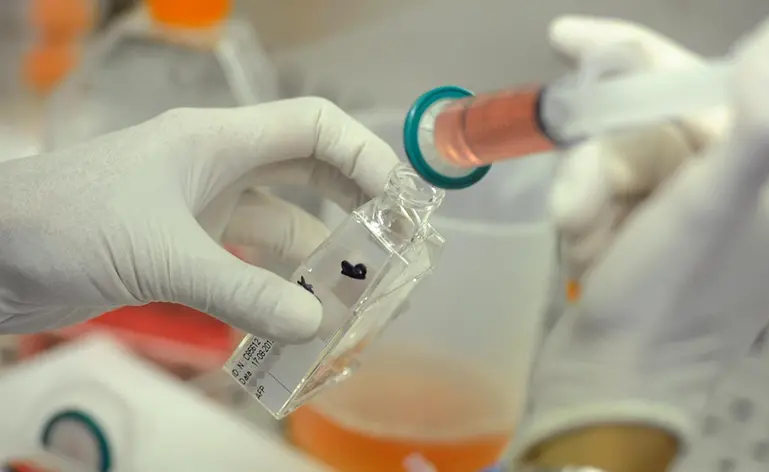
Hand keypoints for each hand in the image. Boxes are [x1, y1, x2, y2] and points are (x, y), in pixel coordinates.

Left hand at [0, 97, 398, 341]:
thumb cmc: (63, 224)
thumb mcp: (160, 255)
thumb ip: (240, 291)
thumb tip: (312, 325)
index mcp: (217, 143)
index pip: (313, 126)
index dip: (365, 156)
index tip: (399, 203)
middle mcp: (216, 170)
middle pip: (308, 176)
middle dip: (354, 211)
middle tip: (393, 252)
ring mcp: (200, 211)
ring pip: (279, 229)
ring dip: (314, 263)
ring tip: (350, 301)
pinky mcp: (181, 250)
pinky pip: (246, 266)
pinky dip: (272, 291)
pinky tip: (291, 320)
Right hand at [512, 8, 768, 459]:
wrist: (606, 398)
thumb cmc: (656, 304)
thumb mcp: (707, 210)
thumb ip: (760, 122)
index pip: (700, 94)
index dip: (632, 63)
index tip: (564, 38)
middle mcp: (751, 206)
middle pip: (652, 134)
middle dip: (598, 163)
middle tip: (572, 209)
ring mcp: (704, 233)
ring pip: (623, 169)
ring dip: (585, 194)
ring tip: (574, 239)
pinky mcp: (661, 256)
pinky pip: (615, 202)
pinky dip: (587, 217)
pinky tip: (580, 252)